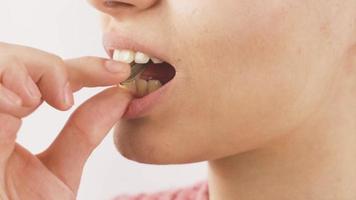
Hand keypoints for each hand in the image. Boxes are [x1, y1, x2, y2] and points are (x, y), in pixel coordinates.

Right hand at [0, 42, 131, 198]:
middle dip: (49, 66)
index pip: (45, 77)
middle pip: (13, 60)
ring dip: (22, 70)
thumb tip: (120, 96)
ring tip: (43, 101)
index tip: (119, 72)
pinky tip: (21, 103)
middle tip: (68, 96)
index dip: (84, 68)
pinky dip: (1, 84)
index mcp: (8, 121)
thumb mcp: (57, 172)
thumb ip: (83, 133)